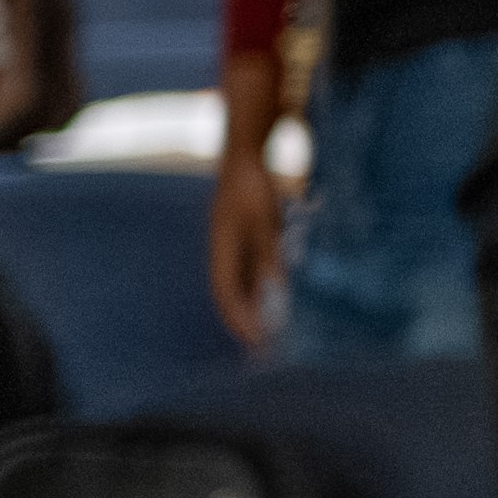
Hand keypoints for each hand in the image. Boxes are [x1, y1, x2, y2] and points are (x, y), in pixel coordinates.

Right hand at [210, 153, 286, 348]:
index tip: (255, 339)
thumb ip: (269, 253)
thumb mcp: (265, 220)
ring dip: (253, 304)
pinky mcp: (242, 235)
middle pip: (230, 291)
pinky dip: (260, 285)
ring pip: (240, 281)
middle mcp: (222, 248)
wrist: (245, 153)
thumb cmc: (253, 184)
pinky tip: (276, 296)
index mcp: (221, 247)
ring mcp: (231, 242)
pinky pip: (249, 268)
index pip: (226, 291)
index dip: (239, 316)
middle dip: (244, 317)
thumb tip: (275, 287)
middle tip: (262, 344)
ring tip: (270, 328)